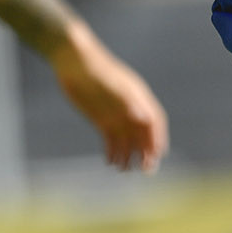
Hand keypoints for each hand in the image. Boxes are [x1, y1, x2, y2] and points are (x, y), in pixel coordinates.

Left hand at [49, 20, 168, 171]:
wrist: (73, 62)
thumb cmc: (94, 69)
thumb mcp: (110, 85)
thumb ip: (127, 101)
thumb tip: (144, 118)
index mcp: (137, 96)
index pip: (154, 120)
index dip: (158, 137)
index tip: (158, 154)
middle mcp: (129, 106)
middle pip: (143, 132)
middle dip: (147, 151)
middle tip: (146, 170)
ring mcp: (115, 113)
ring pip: (127, 139)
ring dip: (129, 155)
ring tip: (125, 170)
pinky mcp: (102, 119)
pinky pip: (111, 139)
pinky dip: (113, 151)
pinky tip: (110, 162)